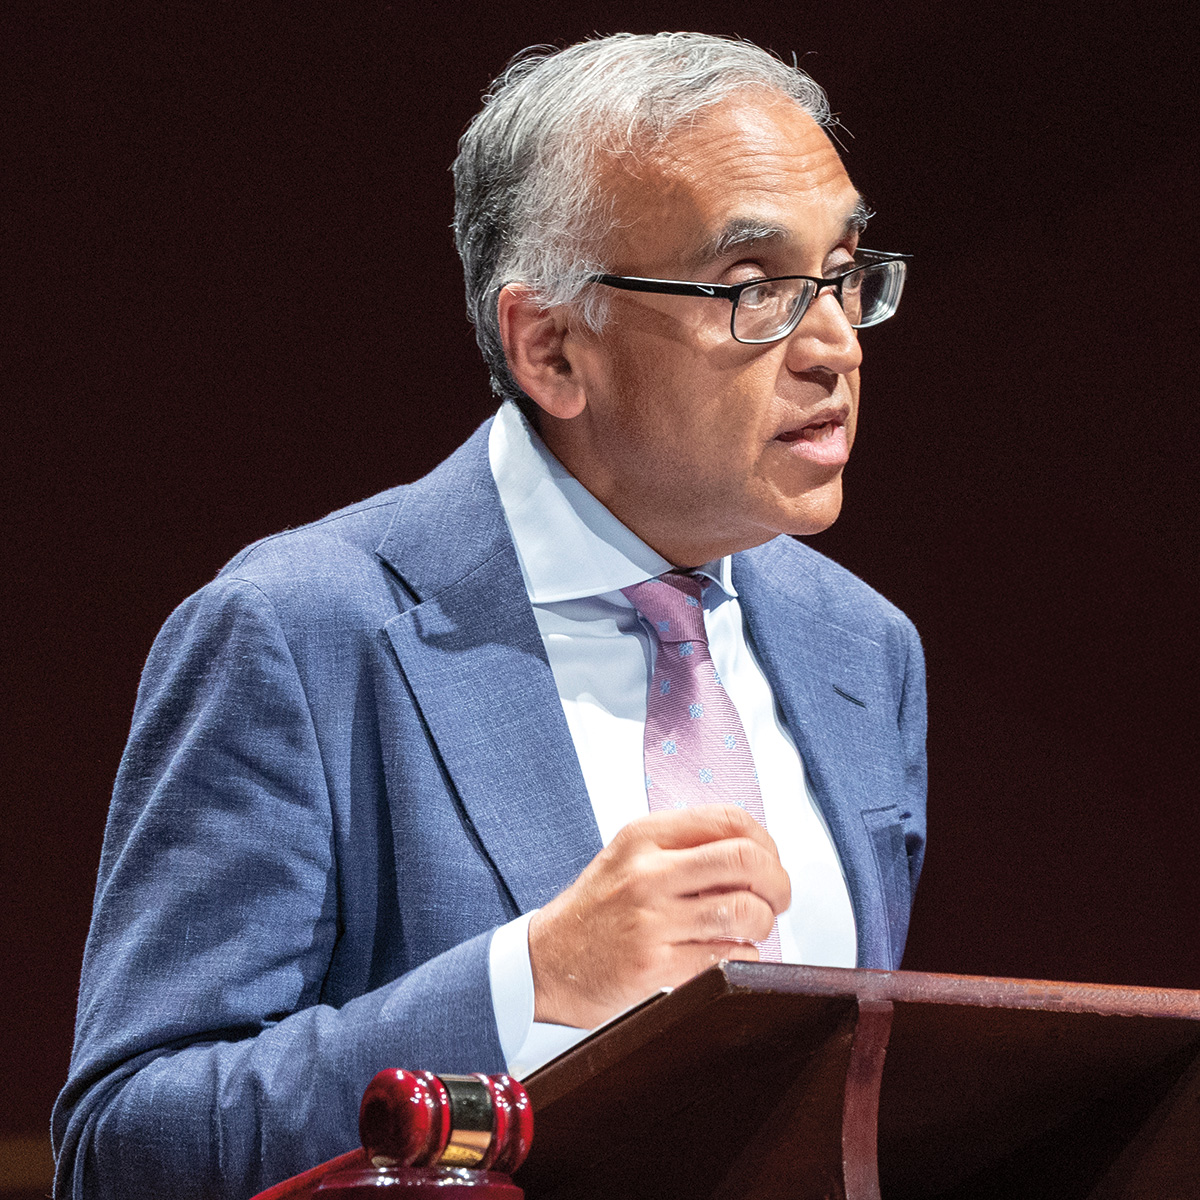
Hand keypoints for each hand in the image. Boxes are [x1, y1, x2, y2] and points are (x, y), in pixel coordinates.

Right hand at [528, 804, 790, 1028]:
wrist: (547, 961)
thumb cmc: (595, 910)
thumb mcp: (629, 855)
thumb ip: (683, 844)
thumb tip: (754, 849)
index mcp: (644, 837)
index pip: (729, 820)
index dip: (765, 841)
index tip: (768, 860)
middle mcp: (648, 873)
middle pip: (746, 861)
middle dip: (778, 882)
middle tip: (778, 897)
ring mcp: (652, 922)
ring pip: (745, 911)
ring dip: (763, 923)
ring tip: (751, 927)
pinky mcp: (657, 968)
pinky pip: (729, 956)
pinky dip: (744, 956)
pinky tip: (729, 953)